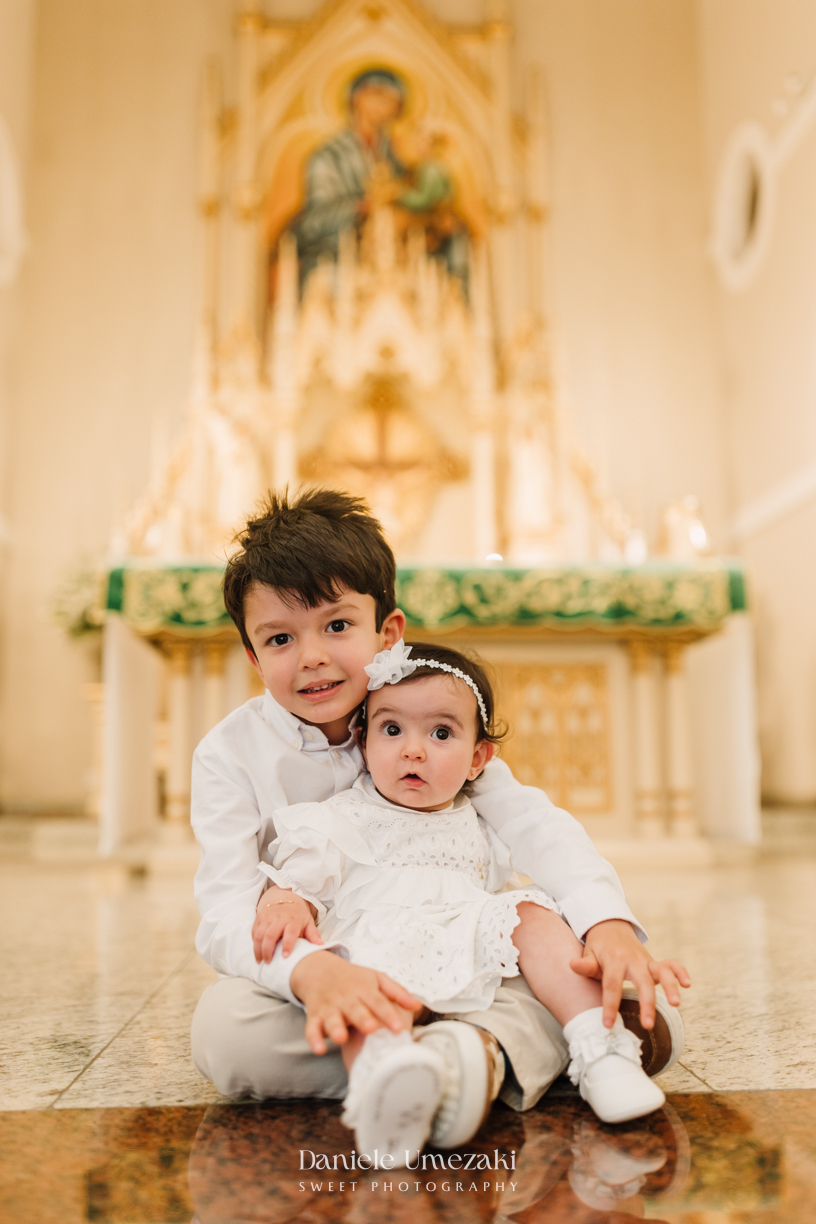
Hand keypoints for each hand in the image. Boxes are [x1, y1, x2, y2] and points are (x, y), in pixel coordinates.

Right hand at [252, 886, 322, 962]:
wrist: (285, 897)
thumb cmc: (298, 915)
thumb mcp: (308, 922)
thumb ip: (313, 934)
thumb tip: (321, 945)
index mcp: (293, 920)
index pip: (290, 932)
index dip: (287, 945)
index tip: (285, 956)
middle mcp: (279, 917)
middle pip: (270, 935)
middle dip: (267, 951)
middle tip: (268, 962)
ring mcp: (268, 917)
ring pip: (259, 934)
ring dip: (258, 949)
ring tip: (260, 960)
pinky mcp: (259, 917)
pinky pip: (254, 931)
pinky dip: (254, 943)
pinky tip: (257, 951)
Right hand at [290, 951, 422, 1054]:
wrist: (319, 969)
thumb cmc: (354, 979)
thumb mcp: (377, 979)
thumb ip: (397, 993)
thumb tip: (418, 1006)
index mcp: (364, 989)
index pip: (378, 1002)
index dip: (388, 1015)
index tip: (399, 1028)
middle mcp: (346, 998)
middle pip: (355, 1009)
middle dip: (362, 1019)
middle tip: (371, 1029)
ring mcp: (330, 1007)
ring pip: (332, 1019)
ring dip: (336, 1028)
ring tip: (341, 1038)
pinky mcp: (315, 1016)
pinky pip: (311, 1028)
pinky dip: (314, 1038)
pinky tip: (319, 1049)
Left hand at [570, 919, 690, 1028]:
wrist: (609, 926)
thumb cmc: (597, 947)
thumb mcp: (588, 953)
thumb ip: (584, 964)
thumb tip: (572, 965)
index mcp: (613, 960)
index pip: (612, 985)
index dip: (610, 1005)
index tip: (608, 1025)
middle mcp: (632, 960)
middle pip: (642, 982)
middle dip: (647, 1003)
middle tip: (648, 1025)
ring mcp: (646, 960)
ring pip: (662, 972)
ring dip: (670, 987)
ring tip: (676, 1004)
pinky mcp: (654, 961)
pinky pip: (671, 964)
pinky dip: (680, 972)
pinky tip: (688, 984)